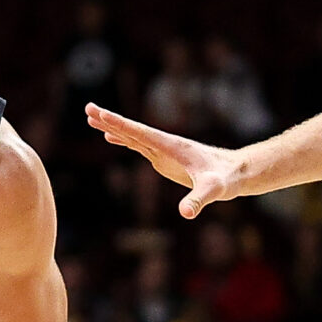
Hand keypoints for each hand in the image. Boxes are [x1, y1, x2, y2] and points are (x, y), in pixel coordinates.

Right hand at [85, 105, 243, 218]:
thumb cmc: (225, 180)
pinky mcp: (163, 158)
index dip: (121, 125)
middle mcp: (165, 145)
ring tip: (91, 118)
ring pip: (133, 136)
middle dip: (110, 120)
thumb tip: (185, 213)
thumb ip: (199, 201)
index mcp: (173, 146)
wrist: (233, 173)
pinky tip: (111, 136)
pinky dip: (124, 139)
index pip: (142, 133)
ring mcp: (163, 151)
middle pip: (133, 130)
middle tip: (88, 108)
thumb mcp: (212, 192)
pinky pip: (139, 146)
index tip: (101, 114)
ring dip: (113, 127)